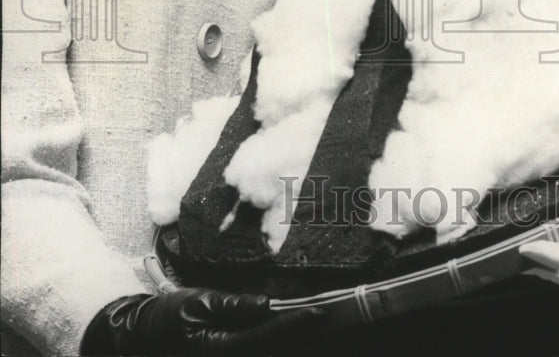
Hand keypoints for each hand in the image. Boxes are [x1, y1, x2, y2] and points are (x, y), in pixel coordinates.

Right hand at [81, 288, 322, 355]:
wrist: (138, 336)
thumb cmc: (165, 316)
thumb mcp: (197, 303)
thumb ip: (232, 306)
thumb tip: (265, 304)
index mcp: (217, 348)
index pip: (264, 337)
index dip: (292, 325)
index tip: (317, 313)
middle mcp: (224, 356)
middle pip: (269, 350)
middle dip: (295, 336)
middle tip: (323, 317)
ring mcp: (224, 355)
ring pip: (263, 351)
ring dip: (285, 340)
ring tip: (310, 321)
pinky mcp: (224, 353)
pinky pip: (252, 349)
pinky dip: (270, 340)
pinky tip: (285, 329)